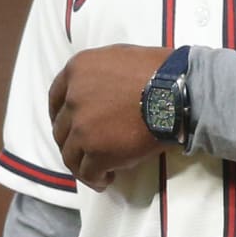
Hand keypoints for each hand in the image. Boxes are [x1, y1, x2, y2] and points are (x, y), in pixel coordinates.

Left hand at [48, 44, 173, 191]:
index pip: (56, 99)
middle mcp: (73, 98)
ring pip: (70, 154)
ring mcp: (82, 127)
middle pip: (62, 129)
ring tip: (98, 173)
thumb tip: (101, 92)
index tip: (70, 127)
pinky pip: (87, 172)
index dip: (61, 116)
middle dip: (72, 143)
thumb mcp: (121, 56)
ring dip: (81, 165)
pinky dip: (95, 179)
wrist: (179, 93)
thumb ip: (101, 73)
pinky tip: (106, 180)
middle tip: (87, 152)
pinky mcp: (96, 152)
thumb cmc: (161, 71)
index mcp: (77, 70)